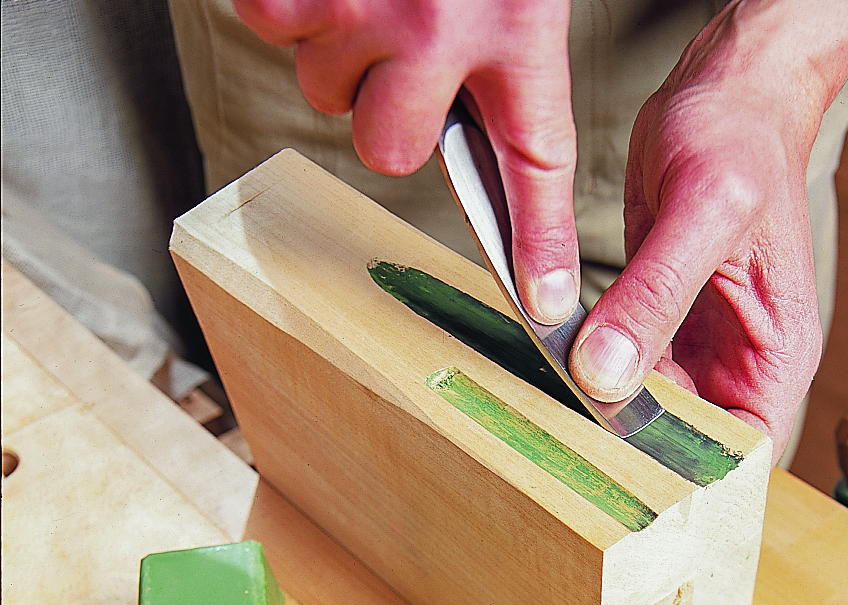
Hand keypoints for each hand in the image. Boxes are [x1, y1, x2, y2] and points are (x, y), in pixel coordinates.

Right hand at [233, 0, 580, 323]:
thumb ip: (508, 51)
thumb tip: (481, 140)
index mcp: (518, 22)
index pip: (535, 158)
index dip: (538, 236)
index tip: (542, 303)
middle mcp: (440, 27)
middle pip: (390, 149)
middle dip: (390, 110)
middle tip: (405, 45)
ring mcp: (360, 10)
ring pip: (327, 90)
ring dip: (342, 48)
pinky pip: (275, 29)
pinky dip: (293, 4)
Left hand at [568, 0, 847, 460]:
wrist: (726, 91)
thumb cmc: (741, 140)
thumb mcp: (704, 213)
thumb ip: (657, 296)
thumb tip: (608, 374)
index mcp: (777, 352)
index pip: (742, 450)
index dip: (691, 478)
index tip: (625, 486)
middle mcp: (738, 360)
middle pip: (686, 439)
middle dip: (632, 449)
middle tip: (567, 452)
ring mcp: (694, 344)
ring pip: (647, 406)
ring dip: (603, 409)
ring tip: (552, 417)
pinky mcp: (655, 319)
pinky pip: (620, 363)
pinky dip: (589, 368)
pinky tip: (554, 369)